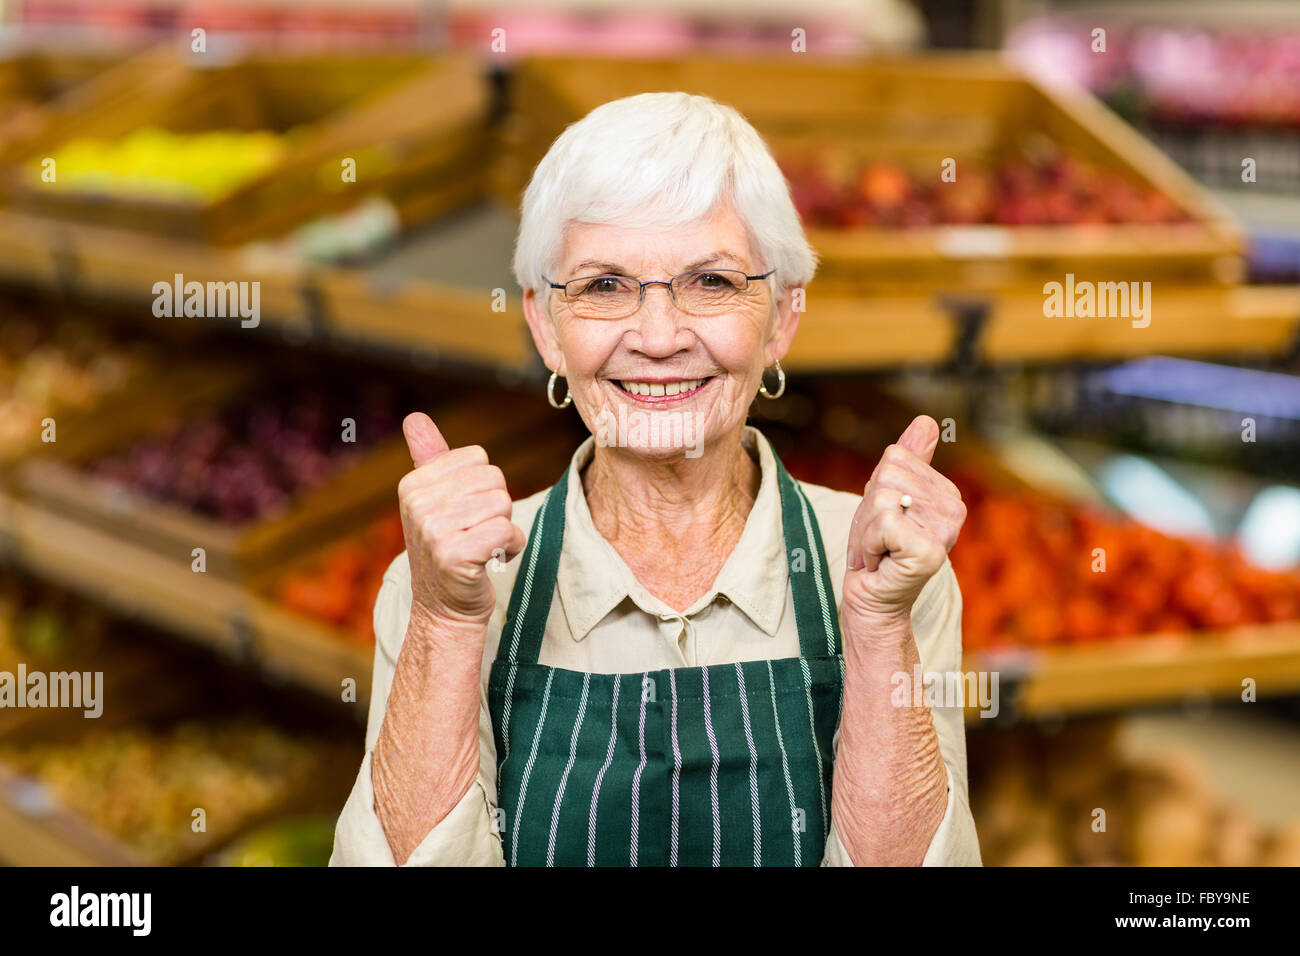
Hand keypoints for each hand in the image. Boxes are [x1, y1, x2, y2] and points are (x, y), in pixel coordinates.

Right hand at [398, 412, 525, 624]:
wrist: (443, 609)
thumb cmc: (447, 550)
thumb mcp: (433, 501)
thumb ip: (429, 458)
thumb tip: (414, 417)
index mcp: (413, 484)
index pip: (478, 458)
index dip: (483, 487)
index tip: (464, 514)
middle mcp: (418, 504)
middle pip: (494, 479)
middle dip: (496, 508)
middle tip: (475, 534)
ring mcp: (433, 530)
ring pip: (503, 503)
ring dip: (504, 529)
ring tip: (481, 547)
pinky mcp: (454, 556)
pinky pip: (507, 531)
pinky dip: (511, 547)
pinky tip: (490, 561)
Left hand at [843, 415, 965, 627]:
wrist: (873, 599)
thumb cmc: (878, 550)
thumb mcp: (887, 496)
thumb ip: (909, 459)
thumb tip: (926, 420)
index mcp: (948, 493)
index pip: (894, 458)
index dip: (874, 490)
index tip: (883, 522)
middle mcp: (955, 509)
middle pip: (886, 476)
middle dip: (868, 511)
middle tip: (878, 541)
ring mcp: (946, 531)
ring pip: (882, 498)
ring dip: (866, 530)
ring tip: (880, 552)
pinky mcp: (930, 551)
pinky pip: (882, 522)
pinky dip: (867, 544)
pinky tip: (880, 563)